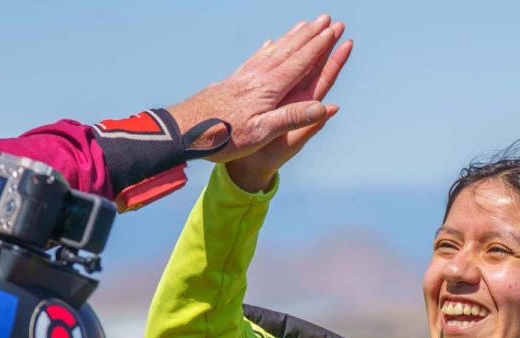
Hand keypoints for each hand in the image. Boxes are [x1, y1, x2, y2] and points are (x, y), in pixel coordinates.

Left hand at [167, 15, 350, 163]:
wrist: (185, 130)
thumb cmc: (223, 136)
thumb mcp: (261, 133)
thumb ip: (292, 118)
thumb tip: (323, 107)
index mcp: (269, 89)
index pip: (299, 63)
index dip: (318, 47)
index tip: (333, 31)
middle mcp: (258, 77)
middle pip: (289, 50)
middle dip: (310, 35)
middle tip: (327, 19)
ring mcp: (244, 76)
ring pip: (274, 50)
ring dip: (292, 37)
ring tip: (305, 24)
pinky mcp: (233, 81)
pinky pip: (257, 58)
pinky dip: (269, 47)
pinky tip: (271, 43)